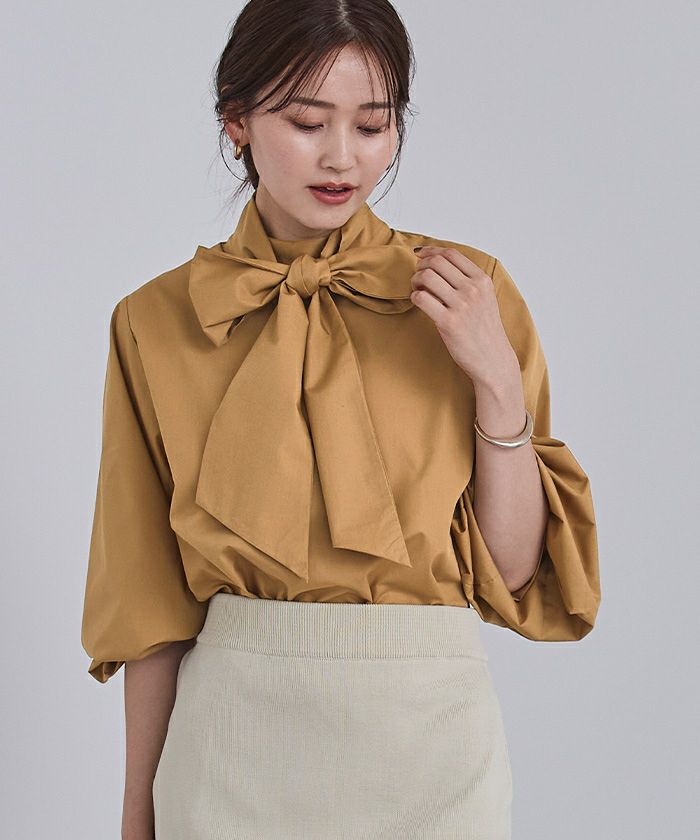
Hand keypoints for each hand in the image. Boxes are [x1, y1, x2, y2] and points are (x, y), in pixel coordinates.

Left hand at [410, 246, 517, 386]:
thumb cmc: (484, 330)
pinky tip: (419, 303)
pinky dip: (415, 297)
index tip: (422, 255)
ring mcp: (461, 305)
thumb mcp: (484, 298)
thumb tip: (437, 262)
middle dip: (421, 267)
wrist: (493, 359)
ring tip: (417, 291)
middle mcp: (473, 289)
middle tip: (418, 278)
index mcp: (482, 280)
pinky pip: (421, 298)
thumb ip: (467, 280)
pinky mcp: (449, 322)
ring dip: (415, 281)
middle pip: (436, 262)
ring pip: (426, 277)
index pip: (451, 254)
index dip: (432, 251)